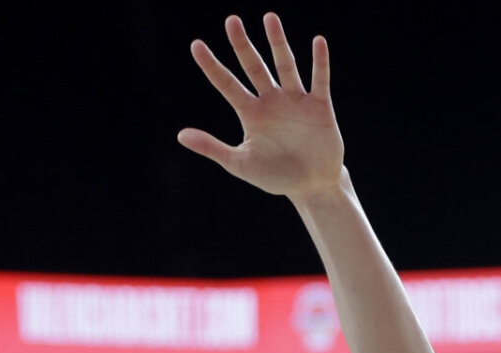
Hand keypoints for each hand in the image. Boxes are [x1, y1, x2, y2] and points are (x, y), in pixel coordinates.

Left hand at [178, 12, 344, 199]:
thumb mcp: (240, 164)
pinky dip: (319, 62)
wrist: (311, 186)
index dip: (211, 66)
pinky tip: (318, 42)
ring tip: (269, 18)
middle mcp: (271, 101)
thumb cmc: (276, 176)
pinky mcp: (319, 106)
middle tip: (231, 21)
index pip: (227, 84)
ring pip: (284, 65)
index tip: (196, 45)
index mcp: (251, 113)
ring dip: (277, 42)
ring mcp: (295, 101)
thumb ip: (212, 148)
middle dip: (242, 45)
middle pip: (253, 67)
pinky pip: (319, 80)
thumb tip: (180, 135)